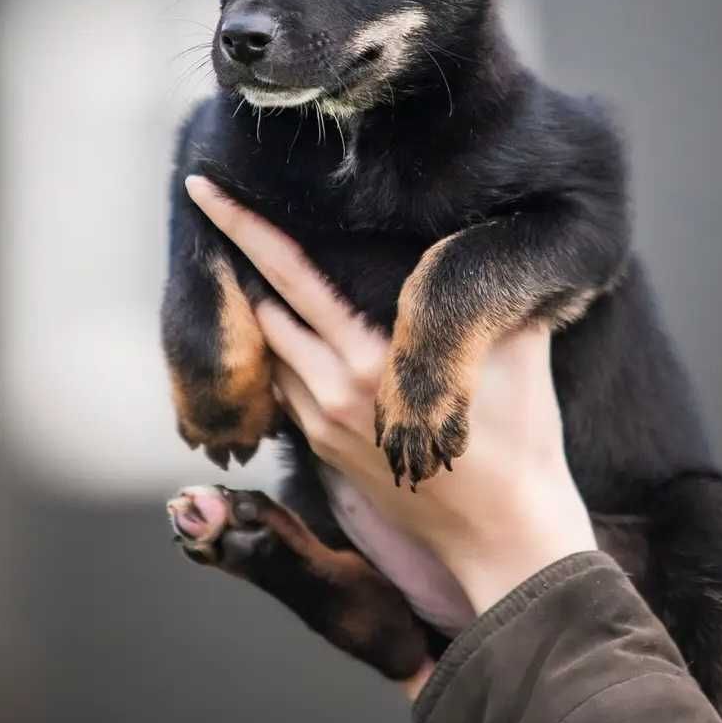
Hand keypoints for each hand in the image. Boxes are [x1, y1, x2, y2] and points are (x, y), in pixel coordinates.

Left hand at [185, 177, 596, 619]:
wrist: (505, 533)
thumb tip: (480, 228)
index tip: (201, 188)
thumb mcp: (516, 347)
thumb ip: (483, 288)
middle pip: (262, 307)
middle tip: (219, 206)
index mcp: (371, 358)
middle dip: (239, 257)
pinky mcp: (323, 450)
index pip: (290, 276)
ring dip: (259, 308)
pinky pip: (282, 387)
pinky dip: (280, 353)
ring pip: (266, 349)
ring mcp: (321, 424)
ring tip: (254, 263)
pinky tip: (293, 329)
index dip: (243, 228)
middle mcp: (332, 391)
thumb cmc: (520, 437)